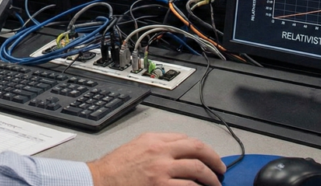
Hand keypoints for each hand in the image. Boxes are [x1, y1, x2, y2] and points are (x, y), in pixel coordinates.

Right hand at [87, 133, 224, 185]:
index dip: (203, 148)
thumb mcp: (136, 146)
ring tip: (215, 184)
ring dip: (211, 178)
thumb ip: (157, 146)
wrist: (99, 181)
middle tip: (221, 169)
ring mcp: (161, 170)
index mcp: (154, 139)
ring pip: (198, 170)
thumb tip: (179, 152)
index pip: (187, 139)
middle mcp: (160, 151)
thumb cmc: (114, 168)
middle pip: (198, 150)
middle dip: (214, 160)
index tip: (209, 156)